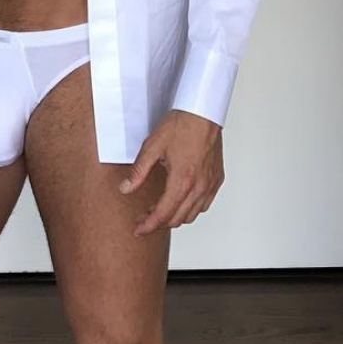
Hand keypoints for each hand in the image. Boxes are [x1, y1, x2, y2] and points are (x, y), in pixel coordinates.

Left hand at [119, 110, 223, 237]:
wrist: (202, 113)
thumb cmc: (180, 126)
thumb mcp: (151, 147)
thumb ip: (138, 172)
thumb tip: (125, 188)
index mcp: (181, 181)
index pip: (162, 214)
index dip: (148, 225)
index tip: (138, 229)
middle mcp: (198, 187)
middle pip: (177, 219)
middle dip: (158, 222)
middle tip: (144, 217)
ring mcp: (209, 185)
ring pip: (192, 215)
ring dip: (175, 216)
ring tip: (159, 208)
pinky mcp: (216, 180)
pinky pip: (204, 205)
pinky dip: (191, 208)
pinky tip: (180, 200)